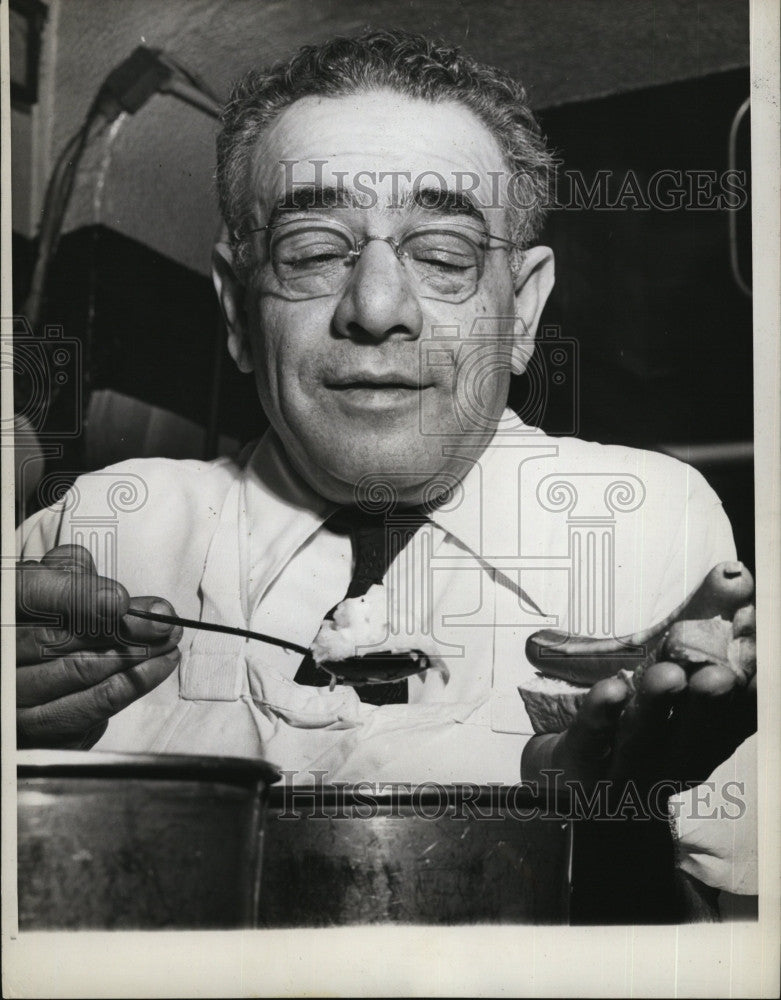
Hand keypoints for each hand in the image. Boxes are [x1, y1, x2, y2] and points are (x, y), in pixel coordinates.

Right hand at [16, 545, 181, 749]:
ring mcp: (14, 692)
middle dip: (122, 626)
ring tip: (168, 638)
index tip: (120, 600)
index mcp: (5, 606)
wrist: (31, 681)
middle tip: (162, 619)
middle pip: (58, 637)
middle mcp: (1, 651)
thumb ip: (70, 577)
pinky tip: (159, 665)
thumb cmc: (45, 623)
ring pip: (78, 670)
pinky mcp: (38, 727)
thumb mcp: (50, 588)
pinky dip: (133, 683)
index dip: (77, 596)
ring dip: (135, 653)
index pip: (29, 593)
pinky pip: (92, 705)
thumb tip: (110, 593)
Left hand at [522, 615, 756, 802]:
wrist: (571, 780)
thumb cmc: (629, 721)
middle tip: (720, 675)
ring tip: (668, 676)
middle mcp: (671, 762)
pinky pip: (590, 738)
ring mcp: (624, 770)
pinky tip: (613, 689)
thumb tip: (736, 574)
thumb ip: (701, 625)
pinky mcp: (580, 765)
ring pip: (641, 736)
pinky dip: (602, 713)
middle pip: (693, 733)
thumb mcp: (670, 674)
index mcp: (703, 742)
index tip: (757, 656)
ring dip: (656, 705)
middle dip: (708, 704)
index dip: (747, 691)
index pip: (734, 718)